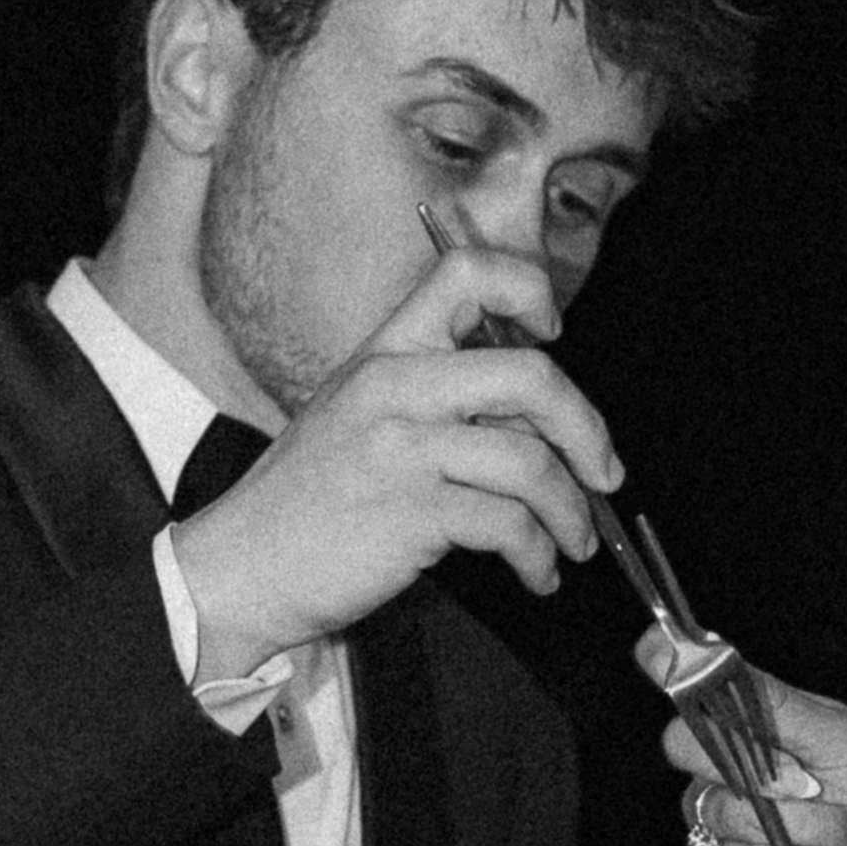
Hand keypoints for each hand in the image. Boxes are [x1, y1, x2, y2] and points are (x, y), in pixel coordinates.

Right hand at [176, 246, 623, 674]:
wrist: (242, 567)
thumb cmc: (307, 503)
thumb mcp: (359, 418)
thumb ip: (434, 397)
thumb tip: (531, 415)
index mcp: (385, 350)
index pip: (466, 272)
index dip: (528, 290)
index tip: (557, 338)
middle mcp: (395, 385)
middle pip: (529, 375)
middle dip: (587, 430)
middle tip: (604, 473)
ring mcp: (401, 448)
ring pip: (529, 461)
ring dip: (571, 513)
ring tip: (572, 544)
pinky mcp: (410, 512)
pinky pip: (508, 525)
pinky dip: (537, 556)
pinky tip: (536, 573)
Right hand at [636, 638, 846, 845]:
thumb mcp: (835, 734)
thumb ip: (773, 701)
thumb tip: (712, 650)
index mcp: (744, 719)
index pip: (687, 686)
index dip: (667, 665)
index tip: (656, 649)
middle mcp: (719, 762)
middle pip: (683, 745)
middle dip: (759, 767)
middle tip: (810, 783)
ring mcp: (716, 815)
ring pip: (726, 810)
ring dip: (802, 823)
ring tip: (843, 828)